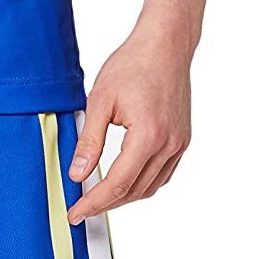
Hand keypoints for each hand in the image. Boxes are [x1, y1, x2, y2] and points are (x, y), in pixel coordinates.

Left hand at [66, 21, 191, 224]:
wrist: (164, 46)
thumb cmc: (132, 64)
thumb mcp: (100, 99)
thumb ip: (89, 140)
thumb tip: (78, 173)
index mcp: (147, 137)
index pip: (117, 183)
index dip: (94, 202)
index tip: (76, 213)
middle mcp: (168, 146)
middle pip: (134, 190)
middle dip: (106, 203)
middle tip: (82, 207)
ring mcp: (179, 144)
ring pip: (151, 186)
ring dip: (125, 196)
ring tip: (99, 196)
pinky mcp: (182, 140)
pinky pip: (163, 174)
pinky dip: (143, 183)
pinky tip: (126, 179)